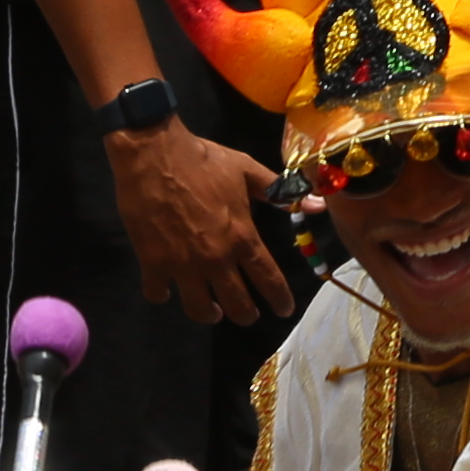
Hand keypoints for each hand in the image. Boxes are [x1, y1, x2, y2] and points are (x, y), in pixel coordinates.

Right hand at [106, 115, 290, 326]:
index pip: (268, 278)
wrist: (155, 155)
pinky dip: (163, 296)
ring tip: (213, 311)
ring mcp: (183, 265)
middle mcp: (215, 258)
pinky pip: (158, 293)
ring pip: (198, 308)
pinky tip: (167, 292)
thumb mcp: (246, 170)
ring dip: (209, 314)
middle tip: (248, 315)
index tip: (285, 311)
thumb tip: (317, 204)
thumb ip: (279, 192)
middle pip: (236, 304)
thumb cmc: (204, 161)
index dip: (280, 299)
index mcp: (241, 236)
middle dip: (246, 315)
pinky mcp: (153, 263)